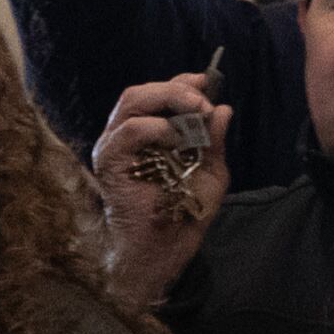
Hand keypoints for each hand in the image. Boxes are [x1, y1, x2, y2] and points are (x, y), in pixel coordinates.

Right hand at [92, 72, 230, 310]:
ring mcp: (114, 147)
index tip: (207, 81)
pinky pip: (131, 131)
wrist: (165, 251)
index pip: (158, 96)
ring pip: (131, 102)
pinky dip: (158, 127)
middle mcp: (126, 137)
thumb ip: (214, 142)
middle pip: (141, 93)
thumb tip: (224, 109)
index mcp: (147, 135)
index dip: (181, 84)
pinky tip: (178, 139)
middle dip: (176, 89)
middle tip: (203, 100)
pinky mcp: (109, 161)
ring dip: (168, 101)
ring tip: (195, 112)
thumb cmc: (185, 215)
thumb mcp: (210, 173)